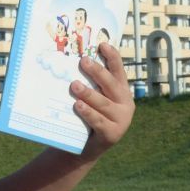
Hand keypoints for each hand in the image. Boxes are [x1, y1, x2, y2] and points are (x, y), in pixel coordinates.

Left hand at [70, 42, 134, 161]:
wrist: (84, 147)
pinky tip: (78, 105)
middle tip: (83, 61)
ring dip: (88, 93)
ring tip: (74, 85)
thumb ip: (85, 81)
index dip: (112, 57)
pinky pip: (98, 121)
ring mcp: (121, 120)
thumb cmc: (84, 115)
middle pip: (111, 84)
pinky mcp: (112, 134)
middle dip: (97, 72)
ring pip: (103, 103)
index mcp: (120, 91)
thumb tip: (64, 60)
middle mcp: (125, 104)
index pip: (118, 71)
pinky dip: (88, 112)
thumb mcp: (88, 97)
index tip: (102, 44)